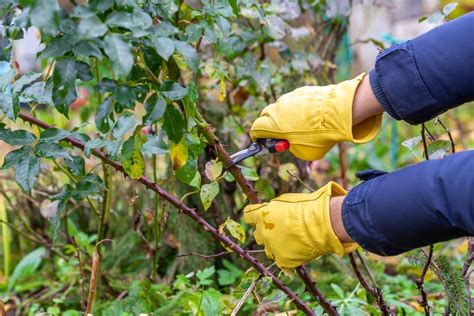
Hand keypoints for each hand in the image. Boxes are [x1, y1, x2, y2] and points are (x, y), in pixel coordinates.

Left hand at [243, 182, 357, 268]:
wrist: (320, 223)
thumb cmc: (307, 206)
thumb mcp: (286, 200)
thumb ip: (274, 207)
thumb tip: (272, 209)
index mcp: (261, 215)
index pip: (248, 215)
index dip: (253, 216)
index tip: (258, 216)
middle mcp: (263, 232)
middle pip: (258, 234)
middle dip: (266, 232)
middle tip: (279, 230)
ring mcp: (272, 248)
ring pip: (269, 249)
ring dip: (276, 245)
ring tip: (291, 242)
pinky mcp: (283, 260)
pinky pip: (281, 263)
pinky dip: (286, 260)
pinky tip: (294, 257)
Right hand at [250, 74, 382, 160]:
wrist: (340, 113)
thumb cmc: (320, 136)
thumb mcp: (303, 152)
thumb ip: (291, 147)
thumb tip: (291, 141)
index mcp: (274, 124)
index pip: (256, 129)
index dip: (258, 137)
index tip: (263, 142)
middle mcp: (279, 108)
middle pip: (266, 115)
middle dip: (270, 125)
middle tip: (282, 135)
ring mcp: (291, 97)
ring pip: (281, 106)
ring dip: (285, 115)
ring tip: (302, 126)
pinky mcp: (304, 90)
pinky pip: (296, 100)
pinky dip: (299, 108)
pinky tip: (312, 116)